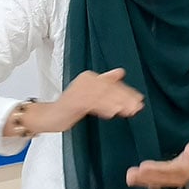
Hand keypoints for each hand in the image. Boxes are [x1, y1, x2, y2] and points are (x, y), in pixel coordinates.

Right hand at [30, 68, 144, 132]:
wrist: (48, 116)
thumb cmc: (69, 107)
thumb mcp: (89, 93)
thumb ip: (105, 82)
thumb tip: (121, 72)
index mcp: (90, 77)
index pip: (112, 84)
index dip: (127, 92)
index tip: (139, 100)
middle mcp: (85, 80)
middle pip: (110, 89)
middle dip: (126, 98)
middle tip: (138, 107)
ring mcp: (79, 90)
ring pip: (104, 96)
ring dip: (119, 104)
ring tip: (130, 111)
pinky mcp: (74, 101)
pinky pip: (93, 103)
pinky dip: (104, 108)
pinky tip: (113, 113)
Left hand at [126, 138, 188, 188]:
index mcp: (186, 169)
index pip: (168, 170)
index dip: (156, 170)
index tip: (142, 167)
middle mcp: (180, 177)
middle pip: (161, 178)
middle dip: (145, 178)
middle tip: (130, 175)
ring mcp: (176, 180)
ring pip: (159, 182)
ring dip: (144, 181)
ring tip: (130, 178)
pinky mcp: (173, 179)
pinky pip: (160, 182)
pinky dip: (150, 183)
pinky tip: (140, 182)